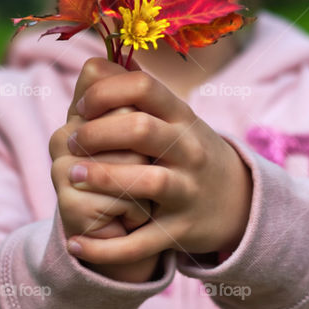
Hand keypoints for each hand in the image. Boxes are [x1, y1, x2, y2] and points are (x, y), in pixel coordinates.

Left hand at [62, 67, 252, 267]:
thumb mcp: (172, 117)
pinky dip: (104, 247)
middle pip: (140, 129)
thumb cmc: (185, 150)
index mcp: (181, 116)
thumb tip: (92, 62)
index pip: (143, 87)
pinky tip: (75, 244)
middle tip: (71, 141)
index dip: (106, 91)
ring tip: (72, 176)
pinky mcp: (180, 231)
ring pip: (146, 181)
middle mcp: (188, 150)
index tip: (82, 107)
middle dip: (97, 133)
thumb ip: (133, 92)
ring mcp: (187, 191)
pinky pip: (141, 242)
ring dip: (102, 178)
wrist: (237, 202)